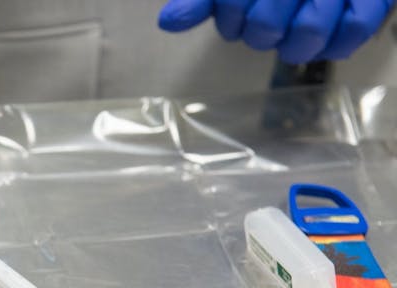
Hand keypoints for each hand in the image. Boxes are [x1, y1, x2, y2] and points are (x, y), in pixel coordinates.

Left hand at [158, 0, 393, 63]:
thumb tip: (168, 23)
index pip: (234, 3)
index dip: (230, 20)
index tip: (235, 21)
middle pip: (266, 24)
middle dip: (260, 34)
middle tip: (264, 30)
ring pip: (308, 31)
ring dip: (293, 46)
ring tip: (291, 40)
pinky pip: (355, 29)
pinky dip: (337, 44)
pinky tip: (325, 44)